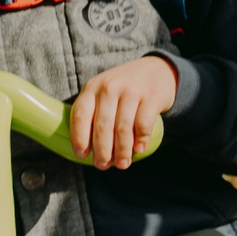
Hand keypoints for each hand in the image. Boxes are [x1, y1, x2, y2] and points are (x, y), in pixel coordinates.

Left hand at [71, 54, 177, 168]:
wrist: (157, 70)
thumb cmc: (123, 89)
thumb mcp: (103, 92)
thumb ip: (93, 112)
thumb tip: (87, 149)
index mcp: (92, 88)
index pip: (80, 115)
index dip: (79, 137)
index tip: (82, 154)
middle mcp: (110, 88)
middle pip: (102, 126)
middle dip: (102, 151)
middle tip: (102, 165)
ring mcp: (131, 91)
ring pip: (123, 128)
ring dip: (122, 151)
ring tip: (122, 164)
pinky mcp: (151, 97)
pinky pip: (143, 124)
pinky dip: (141, 140)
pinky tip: (138, 150)